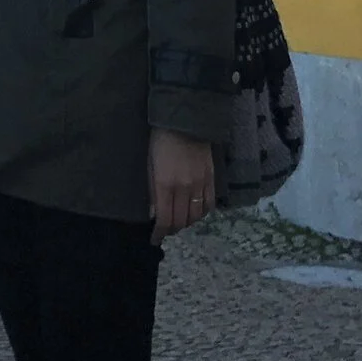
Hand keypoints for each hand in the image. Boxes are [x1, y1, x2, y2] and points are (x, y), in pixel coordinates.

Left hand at [148, 127, 214, 241]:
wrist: (186, 121)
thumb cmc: (160, 141)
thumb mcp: (149, 165)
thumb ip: (152, 191)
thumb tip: (153, 214)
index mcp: (166, 185)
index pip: (164, 220)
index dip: (159, 233)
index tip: (155, 239)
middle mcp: (185, 189)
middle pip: (181, 221)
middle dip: (172, 230)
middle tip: (165, 230)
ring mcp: (201, 184)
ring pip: (196, 216)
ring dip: (187, 223)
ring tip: (179, 221)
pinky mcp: (212, 179)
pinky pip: (209, 204)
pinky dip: (201, 213)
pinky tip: (195, 212)